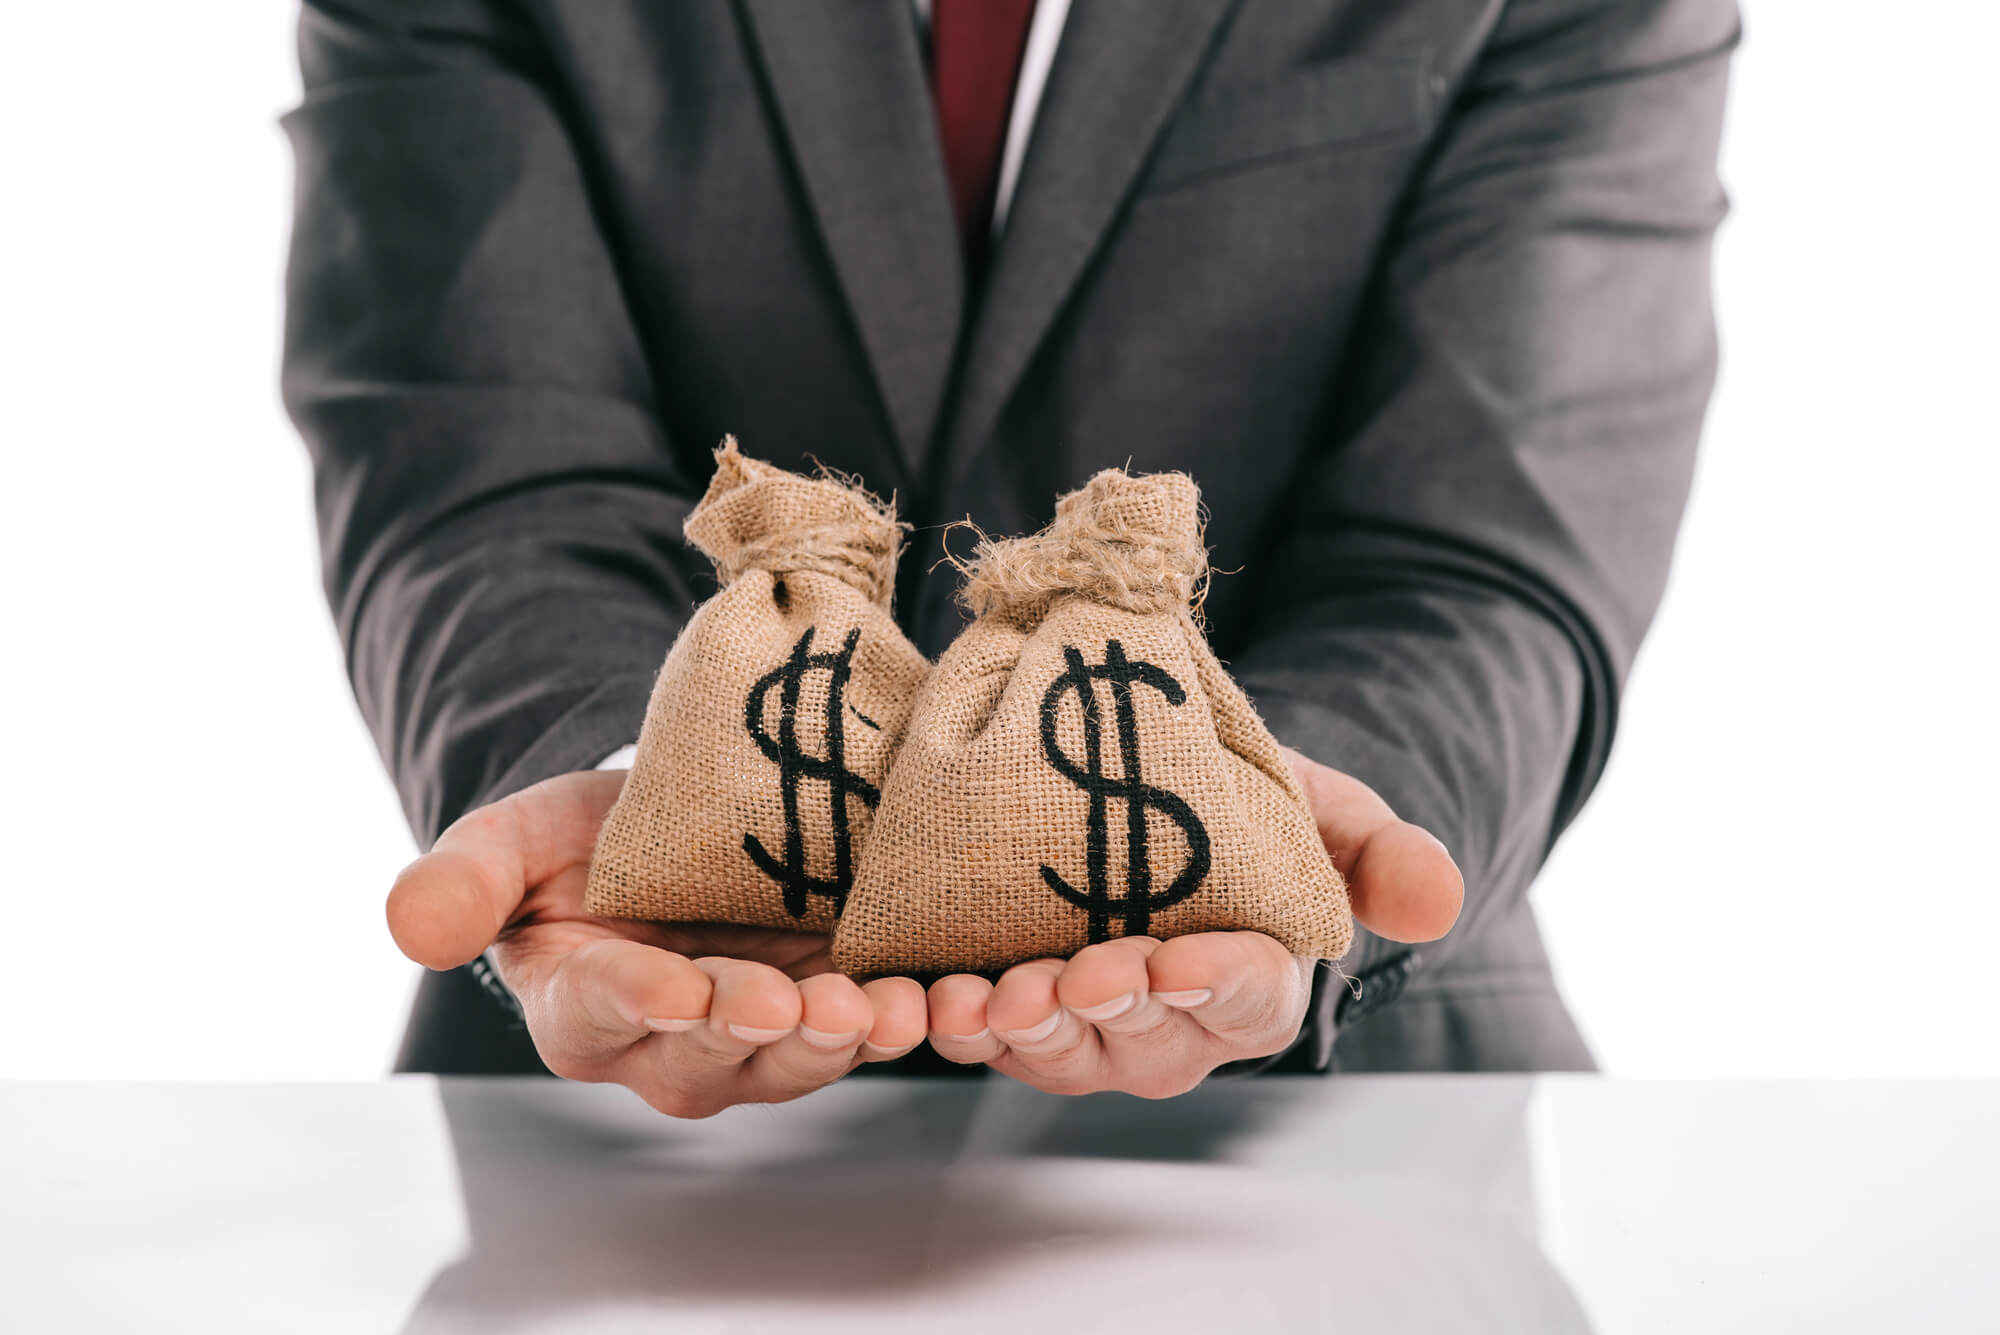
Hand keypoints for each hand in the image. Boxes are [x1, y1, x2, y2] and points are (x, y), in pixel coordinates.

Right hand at [385, 771, 927, 1117]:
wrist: (666, 831)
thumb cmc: (576, 845)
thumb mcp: (511, 841)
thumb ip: (462, 881)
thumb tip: (410, 929)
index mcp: (583, 1011)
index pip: (604, 1013)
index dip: (639, 1004)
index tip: (673, 989)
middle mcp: (673, 1046)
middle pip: (715, 1054)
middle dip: (761, 1031)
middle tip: (803, 1005)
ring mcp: (760, 1034)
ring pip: (802, 1056)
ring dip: (850, 1037)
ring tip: (891, 1008)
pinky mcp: (830, 1002)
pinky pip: (868, 1024)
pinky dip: (907, 1013)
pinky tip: (944, 993)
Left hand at [923, 745, 1462, 1096]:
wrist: (1153, 798)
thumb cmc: (1245, 811)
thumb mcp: (1318, 807)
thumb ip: (1377, 852)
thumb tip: (1436, 903)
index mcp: (1255, 988)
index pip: (1246, 999)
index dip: (1212, 985)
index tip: (1175, 960)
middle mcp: (1173, 1029)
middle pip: (1144, 1039)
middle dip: (1105, 1010)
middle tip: (1071, 976)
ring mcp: (1090, 1033)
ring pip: (1060, 1053)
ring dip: (1021, 1031)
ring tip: (988, 996)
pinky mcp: (1017, 1015)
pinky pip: (985, 1038)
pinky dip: (953, 1024)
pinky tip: (927, 1001)